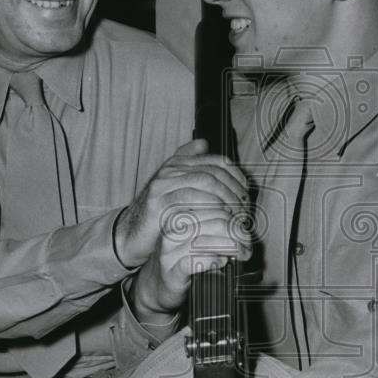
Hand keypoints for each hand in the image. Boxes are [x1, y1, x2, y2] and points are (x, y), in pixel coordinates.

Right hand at [114, 139, 248, 268]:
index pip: (218, 162)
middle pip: (214, 172)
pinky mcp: (158, 203)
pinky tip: (219, 220)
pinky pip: (191, 200)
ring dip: (226, 201)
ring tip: (236, 217)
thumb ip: (188, 166)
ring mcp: (163, 185)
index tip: (246, 194)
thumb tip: (203, 143)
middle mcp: (170, 170)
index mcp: (178, 164)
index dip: (237, 177)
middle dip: (233, 191)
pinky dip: (210, 209)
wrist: (131, 234)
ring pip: (205, 183)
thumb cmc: (159, 214)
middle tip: (244, 210)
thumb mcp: (175, 188)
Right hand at [130, 202, 252, 318]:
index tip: (246, 230)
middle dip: (238, 234)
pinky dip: (214, 261)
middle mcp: (173, 230)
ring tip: (242, 254)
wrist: (157, 286)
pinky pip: (197, 262)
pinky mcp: (172, 272)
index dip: (236, 218)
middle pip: (216, 222)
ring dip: (232, 248)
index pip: (215, 206)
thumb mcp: (197, 236)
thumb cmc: (182, 259)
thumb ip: (214, 226)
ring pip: (209, 241)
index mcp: (179, 215)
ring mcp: (170, 251)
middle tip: (247, 245)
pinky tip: (222, 262)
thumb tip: (242, 224)